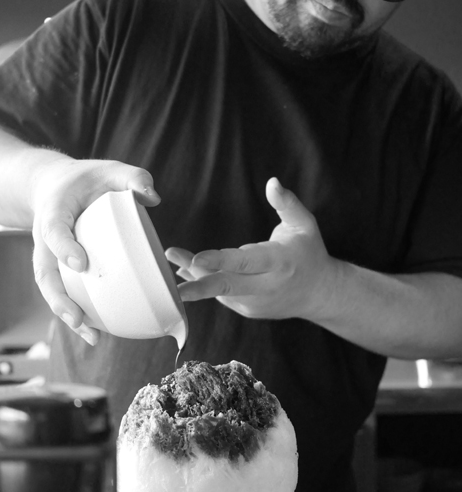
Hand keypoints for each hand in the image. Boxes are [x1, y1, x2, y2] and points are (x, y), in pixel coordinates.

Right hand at [30, 157, 159, 343]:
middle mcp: (45, 238)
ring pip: (51, 289)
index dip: (64, 248)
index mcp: (54, 211)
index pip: (54, 231)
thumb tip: (152, 198)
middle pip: (44, 273)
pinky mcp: (58, 268)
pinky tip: (95, 332)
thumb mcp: (107, 169)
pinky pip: (62, 292)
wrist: (53, 185)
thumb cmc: (85, 179)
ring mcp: (49, 256)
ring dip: (67, 314)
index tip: (81, 264)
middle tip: (78, 318)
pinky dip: (75, 313)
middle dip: (59, 299)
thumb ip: (131, 177)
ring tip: (91, 336)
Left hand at [166, 177, 338, 319]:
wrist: (320, 293)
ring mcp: (256, 302)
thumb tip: (272, 181)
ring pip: (219, 290)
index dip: (220, 260)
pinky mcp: (248, 310)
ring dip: (193, 277)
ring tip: (172, 258)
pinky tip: (186, 272)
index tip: (197, 258)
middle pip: (227, 286)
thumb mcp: (304, 224)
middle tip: (172, 288)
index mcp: (279, 263)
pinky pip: (222, 296)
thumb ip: (286, 202)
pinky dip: (204, 283)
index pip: (246, 262)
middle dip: (198, 287)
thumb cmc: (309, 252)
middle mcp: (266, 286)